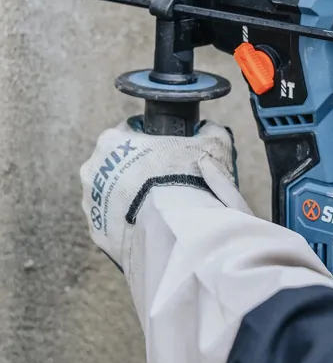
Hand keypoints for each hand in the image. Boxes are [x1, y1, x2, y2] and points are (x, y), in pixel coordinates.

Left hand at [80, 119, 251, 269]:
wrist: (177, 228)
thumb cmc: (188, 180)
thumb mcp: (210, 144)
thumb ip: (208, 132)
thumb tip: (208, 130)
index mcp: (113, 140)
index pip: (131, 131)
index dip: (152, 141)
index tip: (167, 152)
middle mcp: (92, 169)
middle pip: (117, 164)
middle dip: (137, 170)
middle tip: (164, 181)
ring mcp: (91, 202)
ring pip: (112, 195)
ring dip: (130, 198)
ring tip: (159, 207)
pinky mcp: (98, 232)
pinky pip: (114, 224)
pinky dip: (129, 224)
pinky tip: (151, 225)